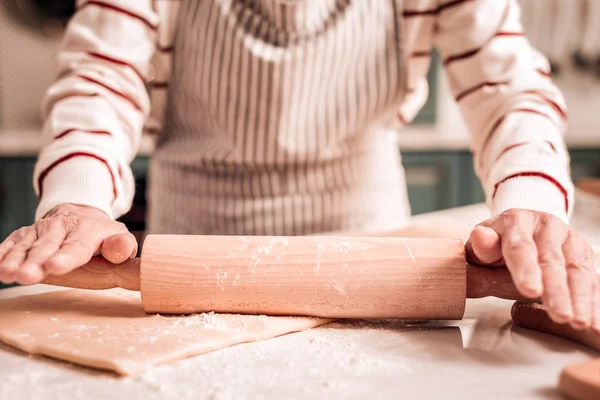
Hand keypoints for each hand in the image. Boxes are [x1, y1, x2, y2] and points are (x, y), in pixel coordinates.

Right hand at [0, 203, 137, 284]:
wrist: (81, 215)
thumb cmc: (103, 236)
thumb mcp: (119, 238)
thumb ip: (122, 246)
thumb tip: (120, 251)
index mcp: (87, 230)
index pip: (76, 246)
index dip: (65, 257)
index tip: (54, 267)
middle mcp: (60, 227)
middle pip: (47, 247)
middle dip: (36, 261)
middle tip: (27, 276)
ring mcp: (40, 230)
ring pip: (26, 246)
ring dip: (15, 259)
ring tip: (8, 273)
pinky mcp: (24, 235)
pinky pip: (11, 242)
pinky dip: (2, 252)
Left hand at [465, 208, 598, 332]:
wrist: (520, 231)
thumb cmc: (496, 246)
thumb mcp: (480, 247)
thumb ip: (480, 248)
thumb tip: (480, 239)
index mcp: (516, 221)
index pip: (521, 246)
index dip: (526, 269)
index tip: (529, 291)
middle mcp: (547, 226)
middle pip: (552, 260)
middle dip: (558, 290)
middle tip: (560, 315)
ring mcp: (569, 239)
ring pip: (577, 270)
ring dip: (580, 299)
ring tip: (578, 322)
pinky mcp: (584, 256)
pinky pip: (593, 280)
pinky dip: (595, 304)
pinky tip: (594, 324)